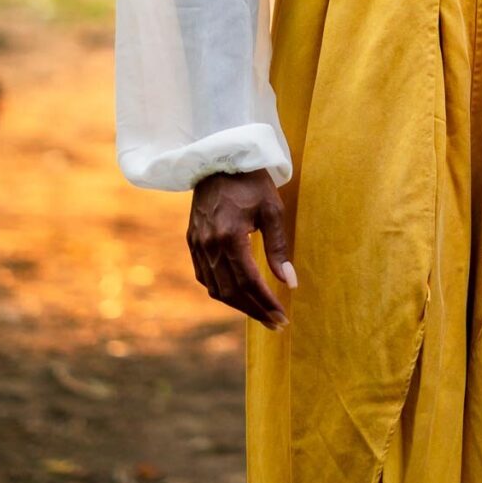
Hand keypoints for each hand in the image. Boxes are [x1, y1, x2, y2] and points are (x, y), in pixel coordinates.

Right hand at [187, 169, 296, 329]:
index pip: (249, 281)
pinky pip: (205, 276)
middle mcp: (209, 245)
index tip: (282, 317)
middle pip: (231, 291)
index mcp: (229, 236)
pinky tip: (237, 295)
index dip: (266, 303)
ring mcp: (197, 245)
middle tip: (276, 324)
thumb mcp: (272, 209)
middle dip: (255, 310)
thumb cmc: (251, 180)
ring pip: (216, 288)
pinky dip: (221, 290)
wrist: (219, 158)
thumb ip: (278, 247)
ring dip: (238, 305)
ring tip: (260, 313)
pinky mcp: (192, 241)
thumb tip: (289, 282)